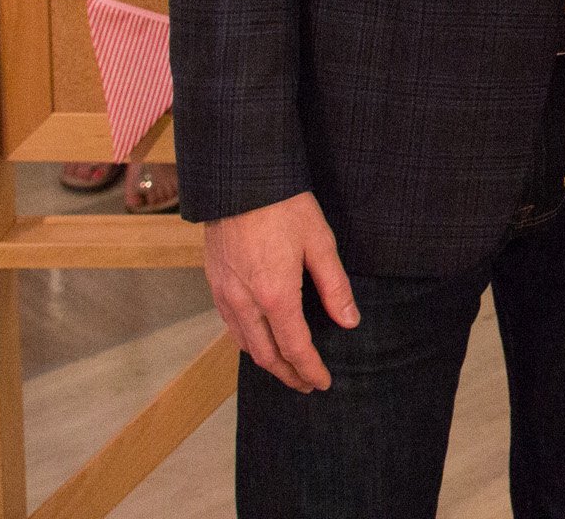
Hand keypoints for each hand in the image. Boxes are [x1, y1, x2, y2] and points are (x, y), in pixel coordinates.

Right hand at [204, 190, 357, 391]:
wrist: (240, 179)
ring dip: (267, 362)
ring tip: (286, 368)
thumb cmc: (284, 206)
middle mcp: (245, 302)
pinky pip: (230, 326)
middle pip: (267, 355)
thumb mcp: (320, 242)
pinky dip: (247, 342)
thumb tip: (349, 321)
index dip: (310, 370)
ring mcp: (225, 294)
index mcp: (276, 295)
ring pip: (245, 344)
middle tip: (306, 384)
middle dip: (288, 375)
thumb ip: (335, 286)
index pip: (296, 348)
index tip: (323, 383)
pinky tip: (259, 339)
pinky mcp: (215, 283)